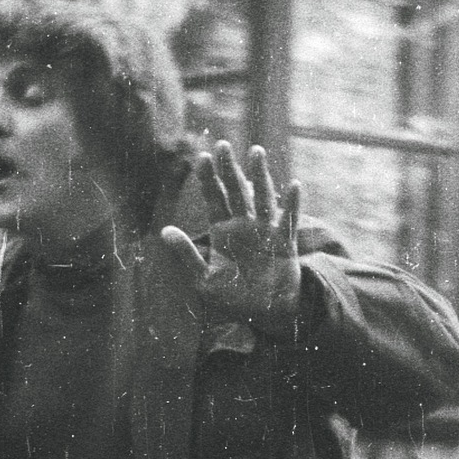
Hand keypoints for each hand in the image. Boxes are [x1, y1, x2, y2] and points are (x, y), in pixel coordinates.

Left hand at [160, 141, 301, 329]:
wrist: (262, 315)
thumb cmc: (233, 298)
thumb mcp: (204, 279)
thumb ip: (186, 255)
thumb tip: (164, 231)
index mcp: (223, 232)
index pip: (213, 198)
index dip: (208, 178)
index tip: (201, 157)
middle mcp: (244, 225)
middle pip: (236, 190)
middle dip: (229, 168)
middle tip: (223, 144)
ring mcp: (265, 231)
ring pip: (263, 197)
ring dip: (260, 175)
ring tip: (256, 151)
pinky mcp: (285, 243)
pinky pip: (289, 221)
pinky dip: (292, 204)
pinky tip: (294, 185)